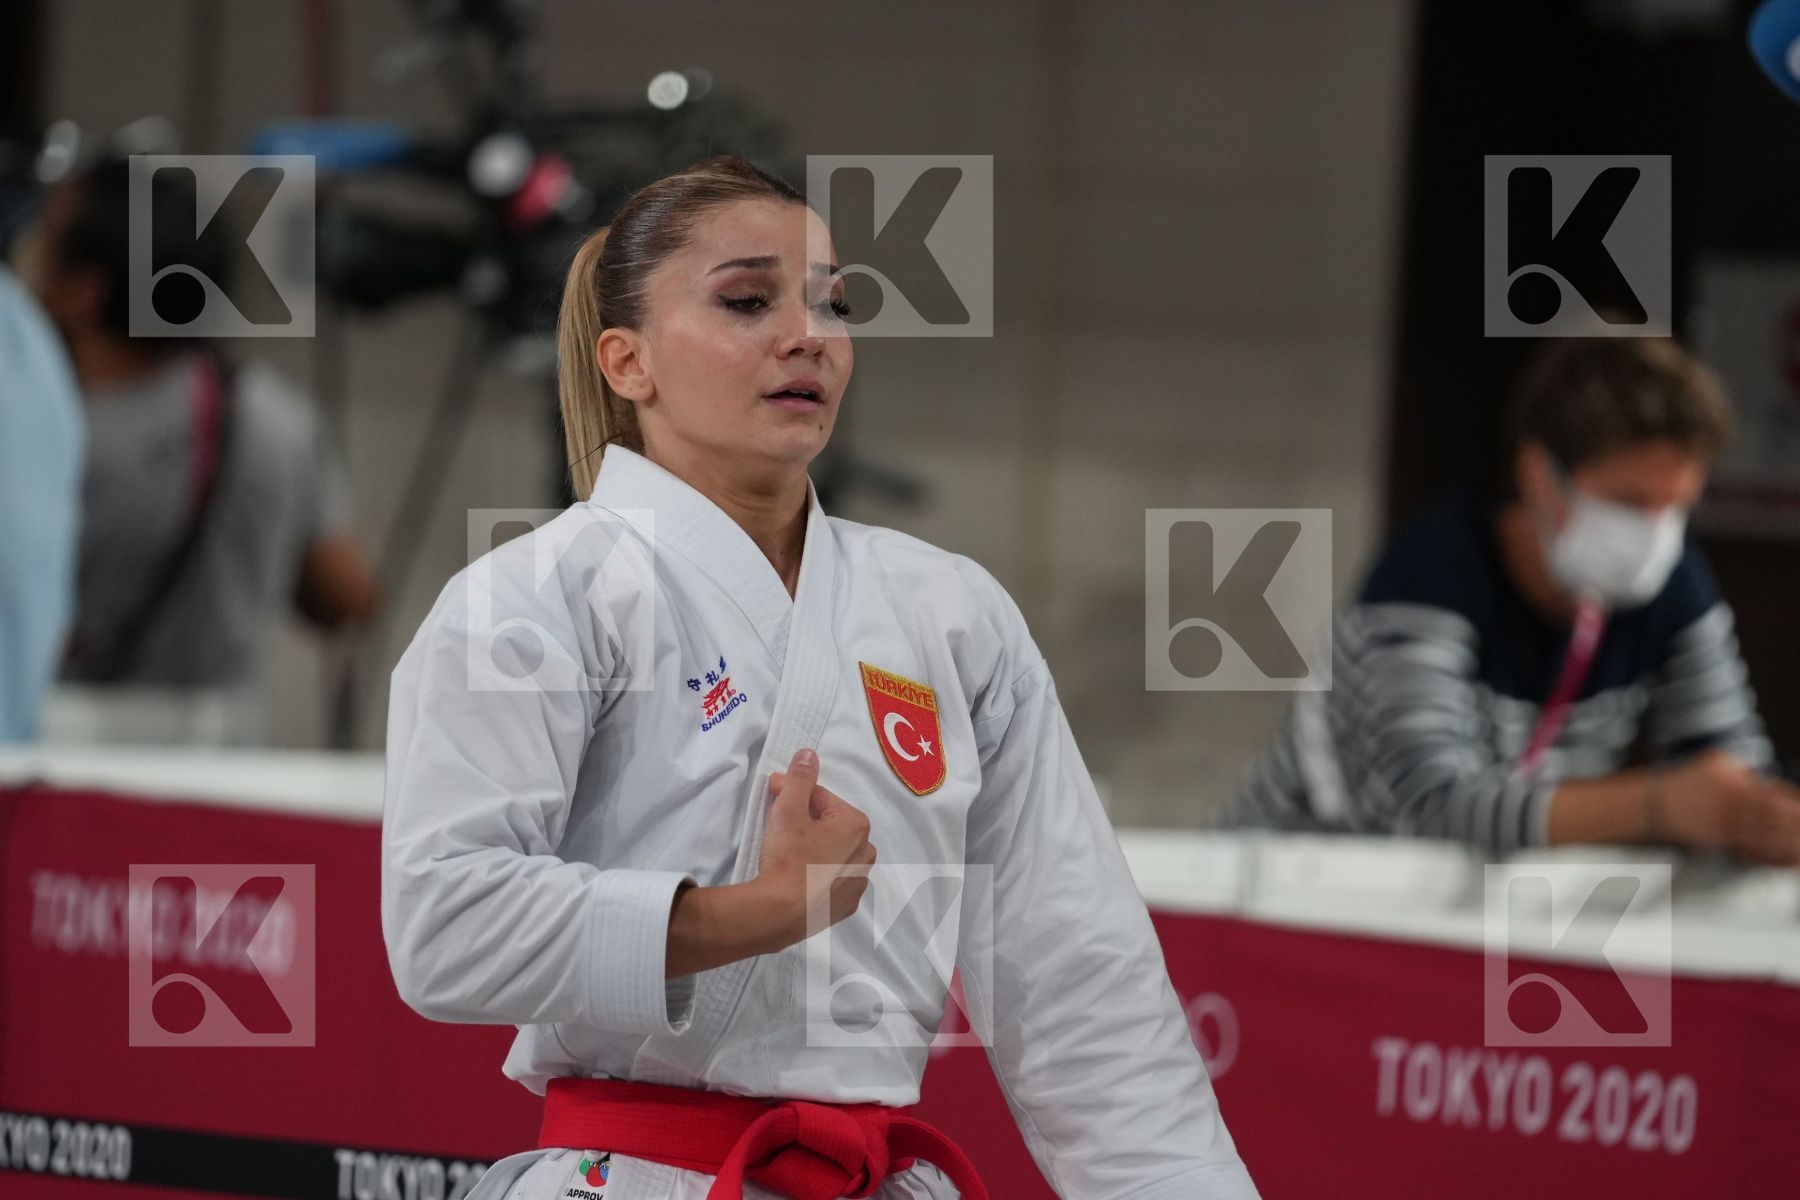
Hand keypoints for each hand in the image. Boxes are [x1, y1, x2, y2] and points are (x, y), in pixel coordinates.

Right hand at [755, 748, 877, 944]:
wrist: (781, 913)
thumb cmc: (788, 856)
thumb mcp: (789, 810)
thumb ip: (800, 778)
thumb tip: (809, 753)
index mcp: (856, 824)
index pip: (821, 799)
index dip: (795, 795)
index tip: (774, 796)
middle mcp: (866, 851)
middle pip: (830, 826)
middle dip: (807, 821)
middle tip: (780, 828)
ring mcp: (858, 881)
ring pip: (833, 853)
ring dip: (815, 847)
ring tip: (789, 855)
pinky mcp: (847, 906)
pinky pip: (833, 880)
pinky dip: (819, 875)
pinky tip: (800, 878)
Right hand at [1661, 750, 1799, 866]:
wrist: (1655, 804)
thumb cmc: (1689, 780)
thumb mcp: (1718, 762)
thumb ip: (1747, 771)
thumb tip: (1773, 784)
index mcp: (1733, 783)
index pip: (1773, 793)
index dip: (1793, 803)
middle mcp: (1730, 805)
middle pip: (1773, 818)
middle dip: (1795, 825)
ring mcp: (1725, 825)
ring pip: (1766, 837)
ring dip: (1789, 844)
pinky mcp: (1721, 842)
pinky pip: (1753, 851)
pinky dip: (1774, 857)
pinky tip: (1788, 860)